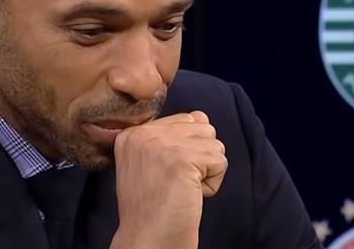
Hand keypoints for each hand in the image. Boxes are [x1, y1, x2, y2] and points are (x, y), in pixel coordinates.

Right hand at [109, 111, 227, 248]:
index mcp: (132, 132)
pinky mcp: (182, 158)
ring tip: (183, 189)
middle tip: (176, 183)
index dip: (186, 150)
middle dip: (199, 157)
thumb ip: (170, 136)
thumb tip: (201, 116)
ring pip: (214, 143)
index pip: (184, 119)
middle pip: (202, 127)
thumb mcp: (149, 162)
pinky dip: (212, 184)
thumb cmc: (152, 207)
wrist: (147, 240)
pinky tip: (190, 196)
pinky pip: (220, 161)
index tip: (165, 175)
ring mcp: (162, 144)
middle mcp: (143, 132)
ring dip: (207, 170)